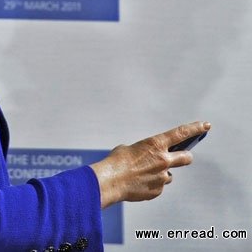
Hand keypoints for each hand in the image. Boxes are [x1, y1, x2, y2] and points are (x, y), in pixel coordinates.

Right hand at [90, 121, 210, 207]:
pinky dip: (151, 184)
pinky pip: (158, 186)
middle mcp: (163, 160)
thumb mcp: (129, 149)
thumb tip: (147, 159)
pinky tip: (138, 183)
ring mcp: (162, 176)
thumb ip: (144, 152)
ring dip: (160, 174)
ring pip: (168, 175)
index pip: (180, 133)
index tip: (205, 125)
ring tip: (142, 175)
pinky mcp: (158, 190)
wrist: (110, 181)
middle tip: (183, 157)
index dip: (195, 129)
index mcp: (155, 144)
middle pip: (186, 157)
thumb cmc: (116, 162)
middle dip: (185, 157)